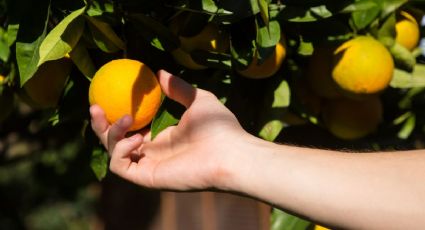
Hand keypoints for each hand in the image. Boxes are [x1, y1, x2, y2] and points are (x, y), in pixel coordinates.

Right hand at [90, 70, 249, 190]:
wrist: (230, 152)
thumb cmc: (219, 127)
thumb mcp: (198, 99)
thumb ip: (178, 87)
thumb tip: (159, 72)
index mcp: (160, 137)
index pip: (129, 128)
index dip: (114, 114)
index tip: (104, 95)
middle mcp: (151, 152)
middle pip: (114, 141)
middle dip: (100, 124)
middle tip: (95, 105)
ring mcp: (148, 166)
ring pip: (113, 152)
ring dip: (111, 133)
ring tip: (127, 118)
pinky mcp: (147, 178)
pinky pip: (120, 166)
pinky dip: (120, 150)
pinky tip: (137, 139)